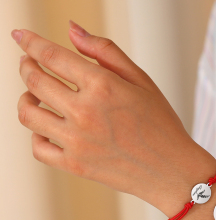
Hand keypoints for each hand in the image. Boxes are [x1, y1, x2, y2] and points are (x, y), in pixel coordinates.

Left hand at [11, 21, 214, 212]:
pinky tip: (48, 128)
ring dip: (26, 99)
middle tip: (29, 64)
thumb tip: (71, 29)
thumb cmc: (162, 125)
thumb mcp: (142, 81)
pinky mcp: (75, 166)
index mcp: (103, 86)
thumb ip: (105, 52)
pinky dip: (37, 135)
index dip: (29, 41)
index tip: (20, 35)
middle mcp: (85, 112)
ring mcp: (77, 142)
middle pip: (33, 80)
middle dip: (27, 66)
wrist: (173, 171)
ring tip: (35, 97)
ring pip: (28, 113)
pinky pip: (38, 148)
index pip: (50, 55)